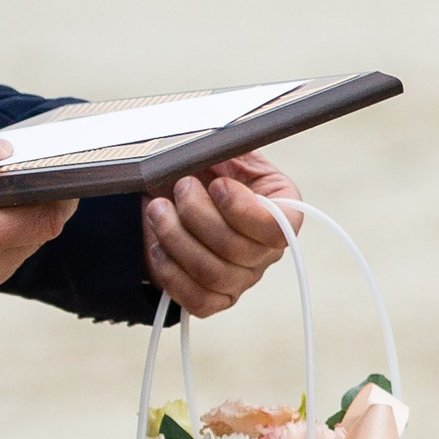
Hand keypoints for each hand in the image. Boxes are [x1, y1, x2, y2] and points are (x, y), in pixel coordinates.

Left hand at [144, 152, 300, 318]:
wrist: (164, 194)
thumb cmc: (197, 166)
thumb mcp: (217, 145)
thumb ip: (229, 144)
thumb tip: (226, 138)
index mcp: (281, 207)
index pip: (280, 226)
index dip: (245, 210)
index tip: (218, 185)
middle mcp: (267, 249)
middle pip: (238, 250)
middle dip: (197, 214)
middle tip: (179, 186)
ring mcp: (241, 277)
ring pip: (213, 274)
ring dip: (175, 237)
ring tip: (157, 209)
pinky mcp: (213, 297)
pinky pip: (198, 301)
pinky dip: (170, 271)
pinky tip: (158, 245)